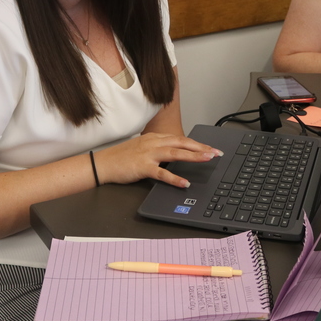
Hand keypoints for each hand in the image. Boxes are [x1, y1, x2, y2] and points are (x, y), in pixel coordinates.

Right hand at [94, 132, 222, 188]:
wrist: (103, 163)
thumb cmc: (122, 157)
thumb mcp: (143, 148)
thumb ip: (159, 150)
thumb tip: (176, 154)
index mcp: (155, 138)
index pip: (181, 139)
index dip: (197, 143)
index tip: (211, 147)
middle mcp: (154, 143)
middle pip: (182, 143)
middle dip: (201, 147)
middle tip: (216, 152)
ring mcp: (148, 154)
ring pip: (175, 153)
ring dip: (193, 156)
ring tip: (207, 159)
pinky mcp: (143, 167)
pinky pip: (162, 173)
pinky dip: (175, 177)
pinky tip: (185, 182)